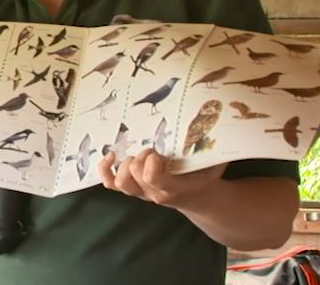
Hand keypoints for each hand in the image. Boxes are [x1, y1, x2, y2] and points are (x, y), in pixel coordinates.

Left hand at [97, 148, 226, 208]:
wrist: (199, 196)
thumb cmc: (205, 176)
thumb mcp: (213, 163)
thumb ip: (211, 148)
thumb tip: (211, 123)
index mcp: (173, 188)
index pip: (152, 178)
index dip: (150, 162)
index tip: (160, 153)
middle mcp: (153, 194)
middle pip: (133, 173)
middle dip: (141, 156)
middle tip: (155, 151)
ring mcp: (140, 193)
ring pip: (120, 182)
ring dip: (125, 163)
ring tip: (139, 154)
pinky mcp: (132, 189)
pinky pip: (110, 183)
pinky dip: (105, 170)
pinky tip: (111, 155)